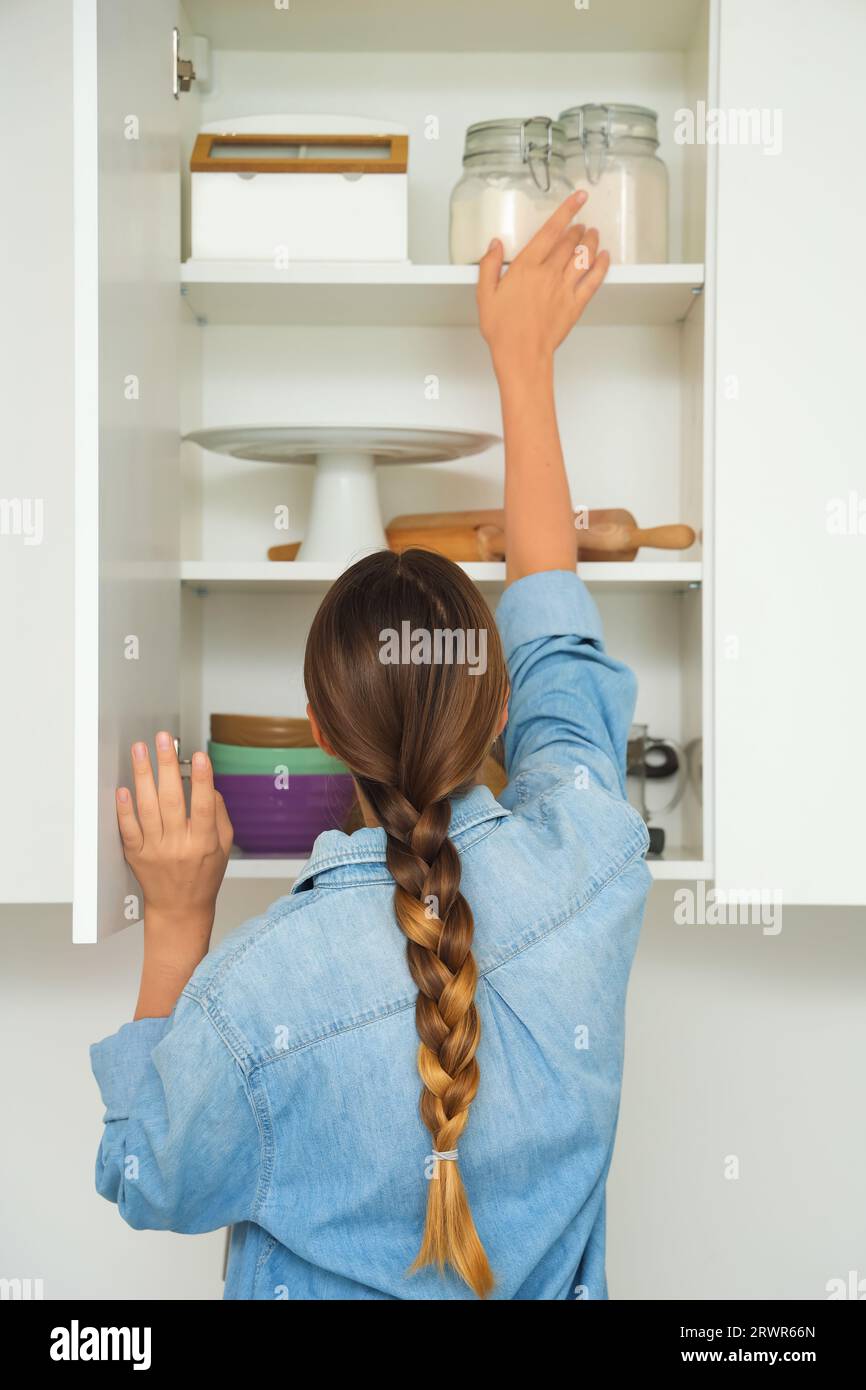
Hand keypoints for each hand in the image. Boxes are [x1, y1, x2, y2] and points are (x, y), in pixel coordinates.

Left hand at [116, 733, 232, 936]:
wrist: (180, 908)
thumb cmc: (204, 875)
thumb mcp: (224, 847)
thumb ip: (218, 815)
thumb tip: (206, 784)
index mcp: (204, 843)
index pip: (204, 806)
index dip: (201, 779)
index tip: (199, 756)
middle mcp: (179, 846)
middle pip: (171, 800)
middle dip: (167, 765)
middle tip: (163, 740)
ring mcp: (155, 850)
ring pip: (148, 808)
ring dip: (143, 775)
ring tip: (141, 750)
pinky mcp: (137, 855)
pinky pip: (128, 829)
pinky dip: (124, 809)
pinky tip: (123, 788)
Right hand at [476, 191, 608, 380]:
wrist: (521, 355)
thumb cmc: (502, 329)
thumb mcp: (485, 295)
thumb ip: (489, 266)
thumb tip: (494, 245)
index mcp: (527, 266)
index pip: (551, 230)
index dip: (567, 210)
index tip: (579, 197)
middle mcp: (549, 273)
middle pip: (570, 242)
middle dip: (578, 228)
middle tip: (580, 223)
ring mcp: (565, 288)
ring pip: (584, 256)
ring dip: (591, 242)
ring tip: (593, 233)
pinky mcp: (575, 305)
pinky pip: (594, 280)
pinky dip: (601, 266)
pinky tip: (604, 257)